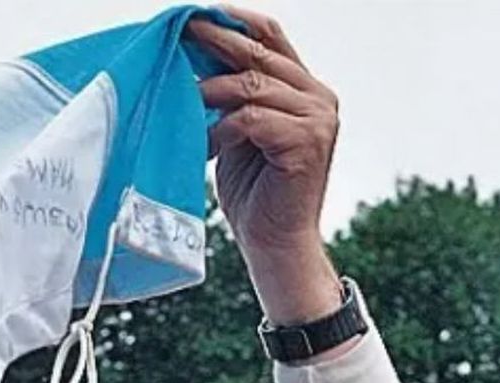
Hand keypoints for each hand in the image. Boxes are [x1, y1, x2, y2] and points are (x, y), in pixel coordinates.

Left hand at [188, 6, 341, 325]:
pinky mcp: (306, 142)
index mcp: (306, 90)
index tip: (198, 13)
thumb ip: (232, 99)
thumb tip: (192, 63)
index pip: (272, 39)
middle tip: (180, 31)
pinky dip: (221, 130)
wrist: (275, 243)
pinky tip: (206, 148)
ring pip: (253, 85)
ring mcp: (318, 119)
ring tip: (182, 101)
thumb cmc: (254, 194)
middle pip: (261, 53)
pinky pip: (251, 119)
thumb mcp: (238, 134)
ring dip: (210, 91)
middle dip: (217, 40)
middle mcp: (319, 97)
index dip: (236, 21)